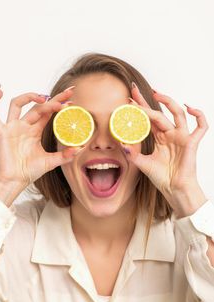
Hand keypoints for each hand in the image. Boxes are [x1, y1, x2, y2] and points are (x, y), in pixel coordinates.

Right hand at [0, 86, 78, 199]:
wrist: (14, 181)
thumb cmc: (29, 171)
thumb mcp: (51, 162)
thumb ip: (65, 155)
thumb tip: (79, 148)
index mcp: (35, 131)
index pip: (47, 112)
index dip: (58, 104)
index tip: (71, 100)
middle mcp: (24, 126)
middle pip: (37, 106)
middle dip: (53, 99)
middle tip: (68, 94)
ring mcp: (12, 128)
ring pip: (17, 104)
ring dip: (29, 97)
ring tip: (45, 98)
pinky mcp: (2, 133)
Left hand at [125, 85, 207, 215]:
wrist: (174, 189)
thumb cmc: (162, 177)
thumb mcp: (142, 163)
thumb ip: (132, 154)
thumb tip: (120, 144)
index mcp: (160, 137)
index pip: (148, 119)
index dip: (139, 109)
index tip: (128, 100)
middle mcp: (170, 134)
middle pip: (159, 112)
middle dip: (146, 102)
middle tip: (134, 92)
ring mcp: (181, 137)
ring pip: (177, 114)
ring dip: (168, 102)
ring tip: (155, 94)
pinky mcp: (191, 142)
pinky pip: (201, 127)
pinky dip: (199, 116)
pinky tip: (189, 108)